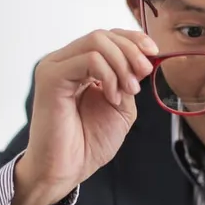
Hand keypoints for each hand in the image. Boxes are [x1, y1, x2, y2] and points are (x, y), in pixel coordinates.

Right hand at [12, 28, 156, 204]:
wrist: (68, 169)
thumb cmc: (88, 143)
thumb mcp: (121, 106)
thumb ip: (128, 80)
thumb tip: (143, 59)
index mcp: (79, 66)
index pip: (107, 36)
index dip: (133, 39)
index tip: (154, 53)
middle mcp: (65, 62)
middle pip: (103, 35)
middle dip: (132, 51)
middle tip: (144, 74)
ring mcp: (55, 67)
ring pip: (97, 41)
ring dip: (122, 64)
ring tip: (129, 91)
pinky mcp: (51, 77)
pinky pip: (89, 60)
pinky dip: (109, 75)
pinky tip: (112, 97)